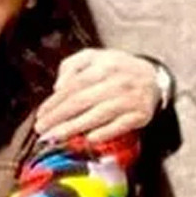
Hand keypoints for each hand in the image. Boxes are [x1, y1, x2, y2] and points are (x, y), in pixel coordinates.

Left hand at [34, 48, 156, 142]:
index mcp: (103, 66)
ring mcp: (129, 99)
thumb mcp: (94, 57)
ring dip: (74, 128)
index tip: (41, 115)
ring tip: (56, 137)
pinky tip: (88, 139)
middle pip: (81, 101)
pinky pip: (119, 126)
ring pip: (97, 115)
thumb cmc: (118, 69)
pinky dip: (104, 133)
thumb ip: (72, 66)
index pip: (73, 86)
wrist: (154, 77)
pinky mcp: (140, 115)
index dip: (55, 102)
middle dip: (58, 117)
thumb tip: (58, 87)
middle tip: (42, 130)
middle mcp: (116, 82)